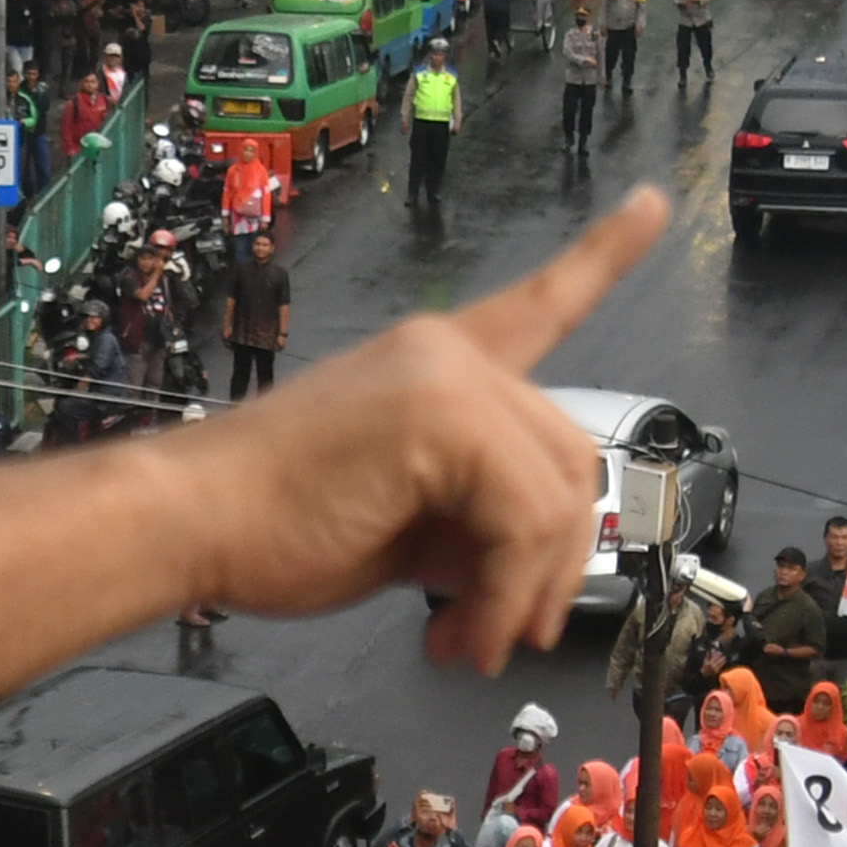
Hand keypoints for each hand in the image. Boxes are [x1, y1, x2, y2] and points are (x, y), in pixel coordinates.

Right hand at [148, 191, 661, 670]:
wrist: (193, 521)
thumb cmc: (273, 523)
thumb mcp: (403, 518)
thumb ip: (471, 516)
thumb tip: (523, 571)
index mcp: (436, 362)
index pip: (539, 302)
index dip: (601, 258)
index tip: (653, 208)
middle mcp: (448, 353)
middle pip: (571, 458)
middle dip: (554, 561)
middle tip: (505, 631)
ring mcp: (447, 377)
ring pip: (557, 497)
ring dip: (523, 589)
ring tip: (466, 638)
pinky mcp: (442, 417)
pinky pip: (524, 521)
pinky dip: (501, 593)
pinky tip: (453, 628)